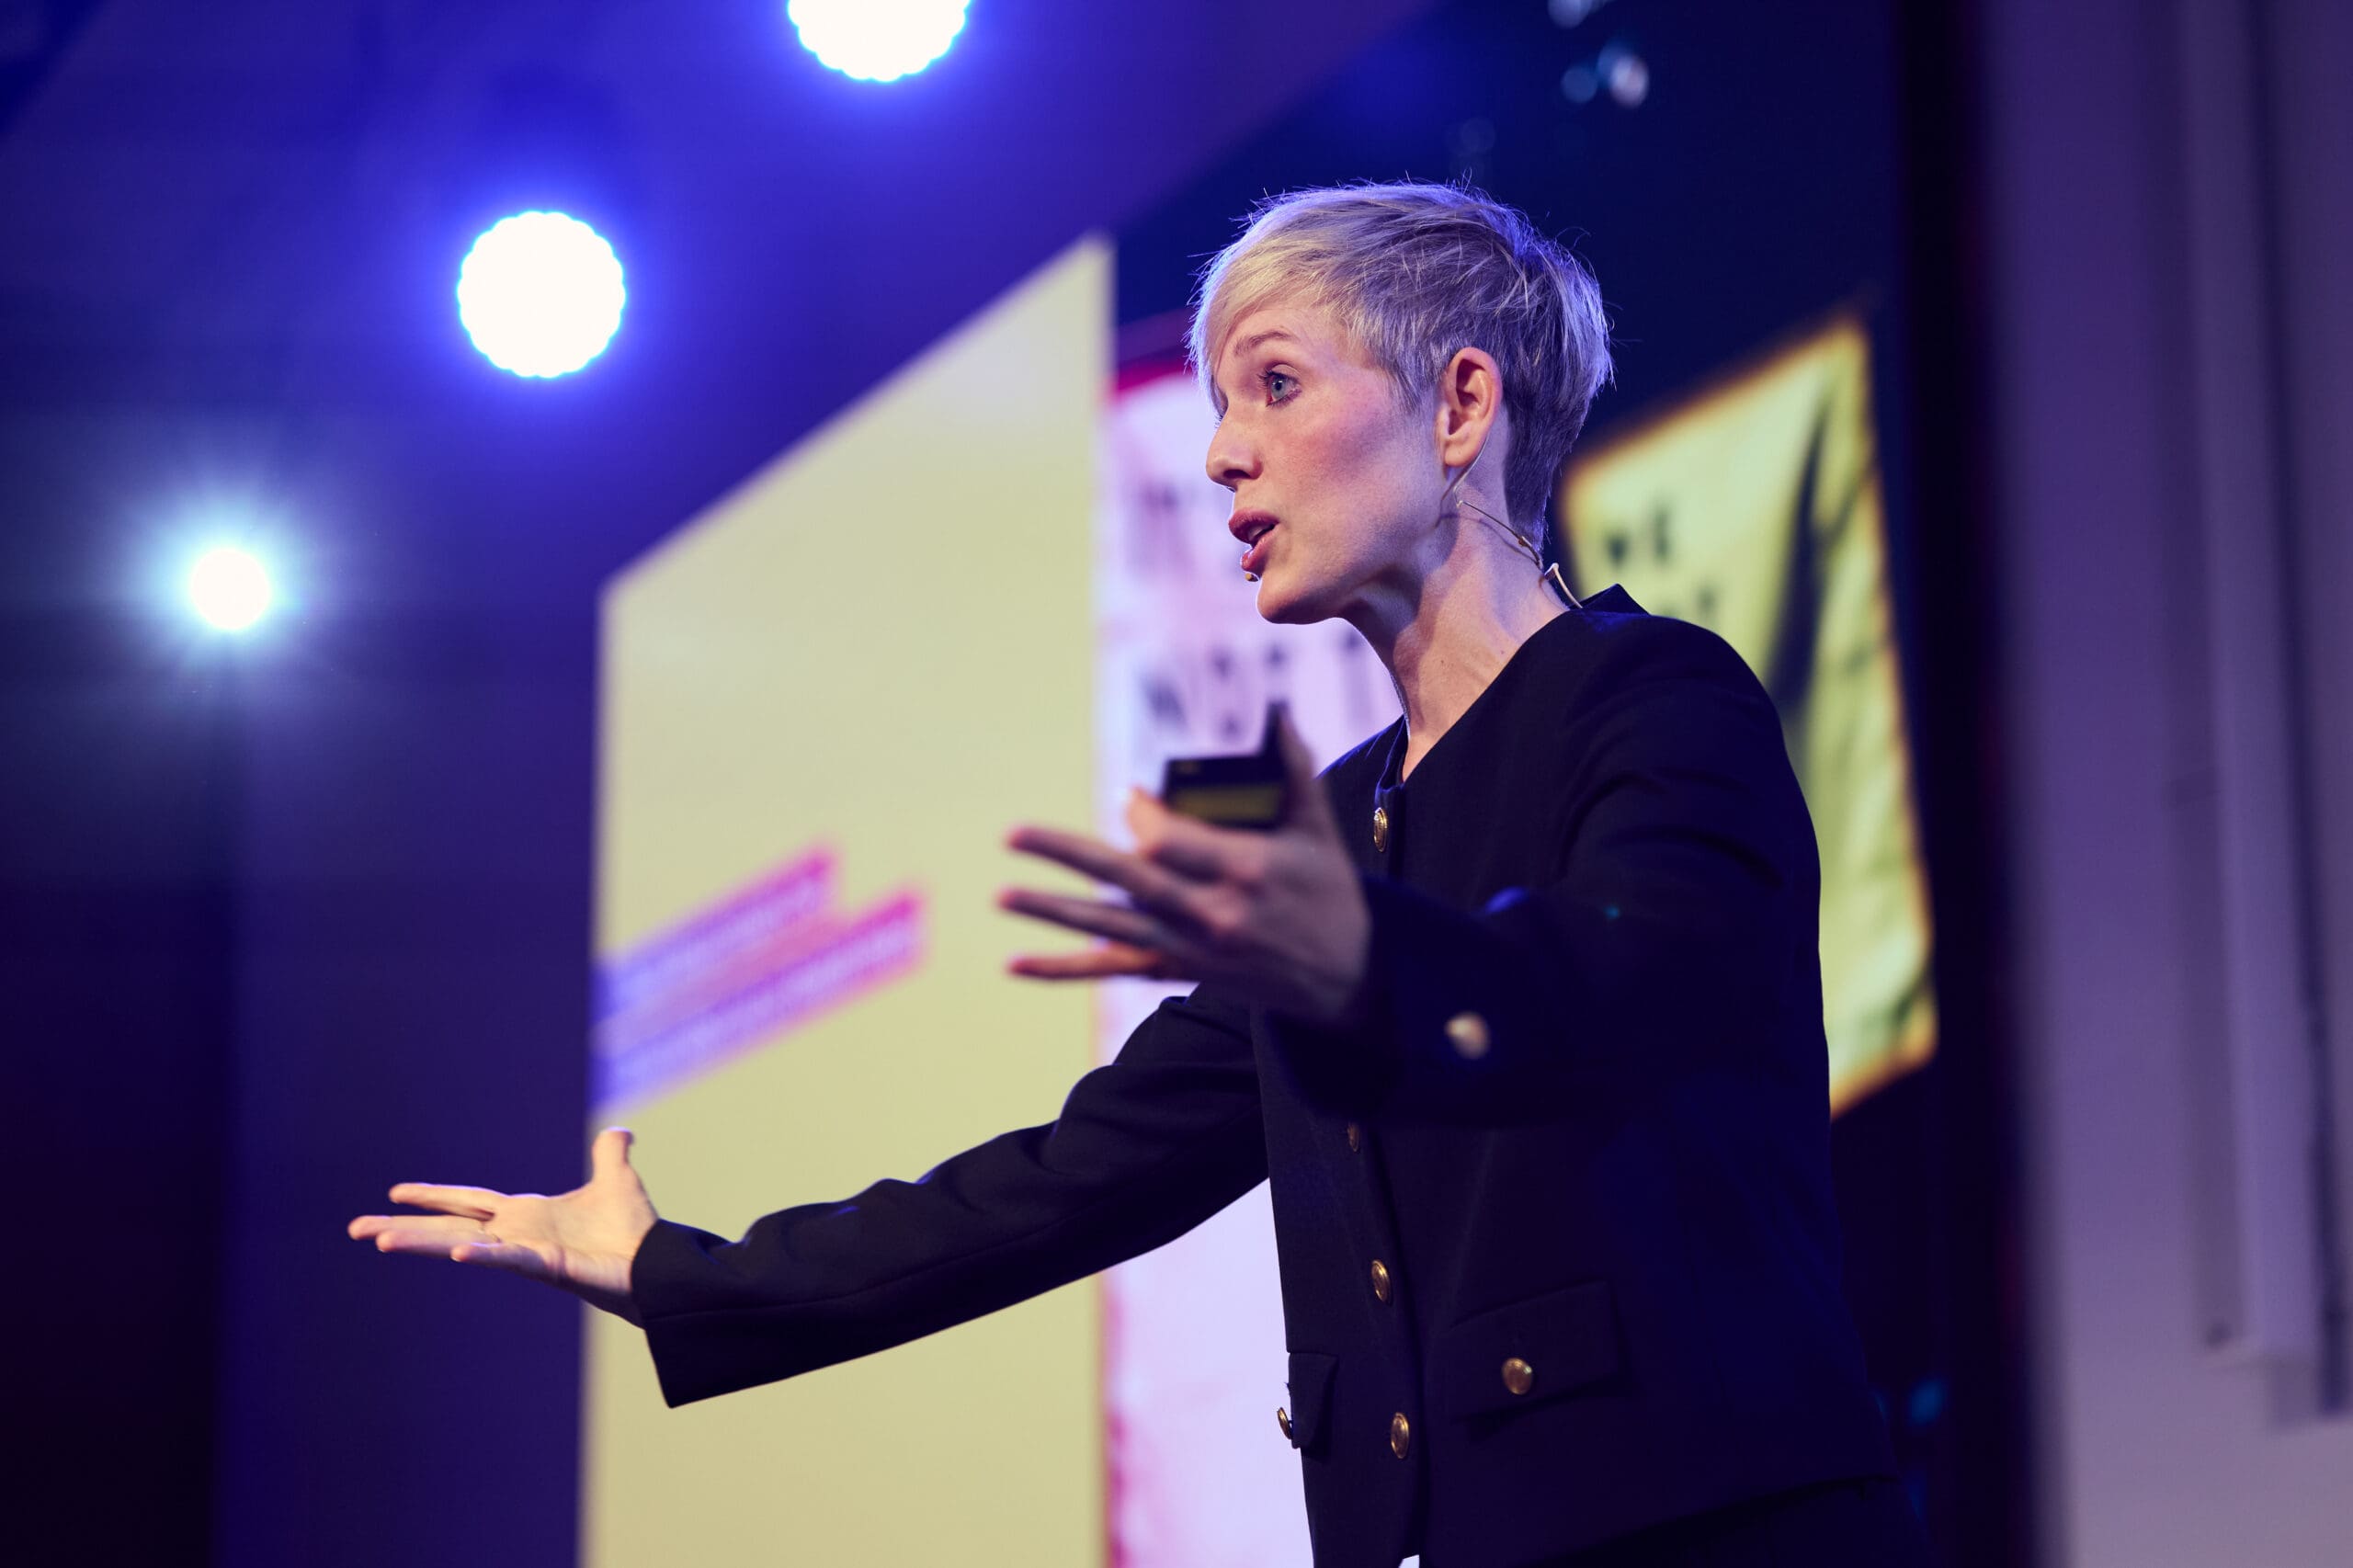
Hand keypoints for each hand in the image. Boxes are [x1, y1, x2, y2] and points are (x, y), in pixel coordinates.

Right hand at [347, 1126, 658, 1325]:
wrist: (655, 1265)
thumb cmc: (632, 1232)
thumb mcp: (617, 1180)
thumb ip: (610, 1153)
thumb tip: (620, 1130)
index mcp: (525, 1214)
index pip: (468, 1201)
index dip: (434, 1196)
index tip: (394, 1193)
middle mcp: (516, 1234)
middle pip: (449, 1228)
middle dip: (404, 1228)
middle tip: (356, 1230)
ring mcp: (527, 1253)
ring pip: (463, 1245)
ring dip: (422, 1244)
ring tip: (379, 1241)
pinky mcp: (548, 1265)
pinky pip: (509, 1259)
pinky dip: (485, 1255)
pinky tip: (458, 1253)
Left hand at [999, 708, 1371, 1025]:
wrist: (1348, 980)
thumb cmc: (1330, 894)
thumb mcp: (1318, 831)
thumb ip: (1294, 769)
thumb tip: (1277, 711)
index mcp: (1245, 871)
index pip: (1172, 842)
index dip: (1141, 816)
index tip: (1130, 798)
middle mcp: (1212, 914)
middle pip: (1128, 881)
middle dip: (1068, 855)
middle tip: (1014, 835)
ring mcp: (1192, 949)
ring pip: (1110, 927)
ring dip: (1052, 912)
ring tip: (1001, 894)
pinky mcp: (1178, 971)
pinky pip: (1113, 969)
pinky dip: (1062, 969)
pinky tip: (1014, 962)